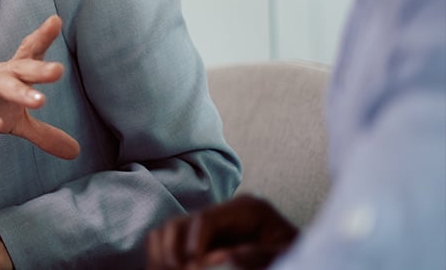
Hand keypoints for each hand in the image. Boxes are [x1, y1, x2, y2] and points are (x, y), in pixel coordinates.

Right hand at [0, 15, 79, 158]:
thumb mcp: (16, 120)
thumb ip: (44, 133)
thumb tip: (75, 152)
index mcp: (12, 73)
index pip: (28, 52)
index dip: (42, 36)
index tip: (55, 21)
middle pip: (19, 68)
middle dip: (39, 68)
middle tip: (59, 71)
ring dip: (18, 90)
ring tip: (40, 100)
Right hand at [147, 195, 298, 268]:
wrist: (311, 258)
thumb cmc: (298, 257)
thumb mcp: (286, 256)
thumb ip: (259, 256)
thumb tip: (223, 257)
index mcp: (248, 209)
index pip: (206, 218)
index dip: (193, 244)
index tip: (192, 268)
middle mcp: (225, 212)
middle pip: (180, 222)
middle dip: (172, 251)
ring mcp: (211, 225)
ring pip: (168, 231)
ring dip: (163, 254)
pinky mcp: (203, 240)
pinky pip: (169, 243)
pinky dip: (163, 257)